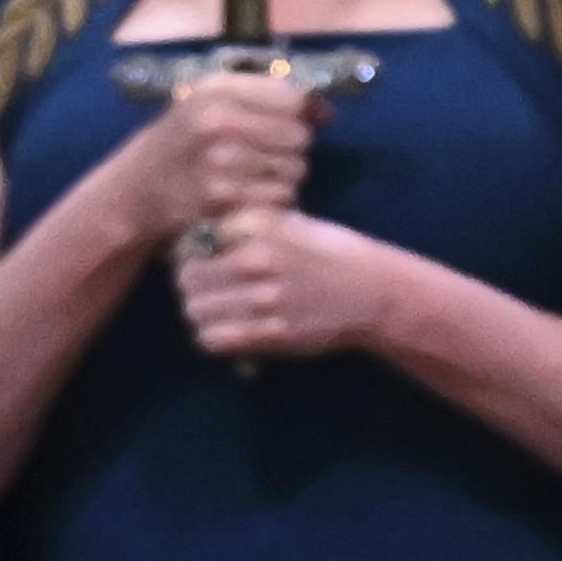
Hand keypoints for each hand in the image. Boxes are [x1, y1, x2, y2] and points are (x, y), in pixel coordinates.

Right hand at [114, 75, 321, 248]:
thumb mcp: (214, 103)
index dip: (301, 114)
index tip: (288, 124)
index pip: (294, 99)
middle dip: (291, 149)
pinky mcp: (219, 201)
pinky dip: (272, 203)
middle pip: (299, 138)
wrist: (134, 190)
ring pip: (294, 171)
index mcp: (217, 91)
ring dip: (284, 179)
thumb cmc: (184, 141)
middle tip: (265, 155)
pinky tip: (249, 198)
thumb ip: (269, 98)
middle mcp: (216, 123)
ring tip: (254, 177)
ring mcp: (217, 163)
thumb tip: (325, 111)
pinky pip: (278, 200)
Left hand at [172, 208, 397, 363]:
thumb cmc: (331, 253)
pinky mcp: (270, 333)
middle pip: (188, 277)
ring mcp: (263, 299)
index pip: (194, 241)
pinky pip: (214, 338)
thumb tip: (197, 238)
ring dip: (199, 313)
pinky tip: (226, 330)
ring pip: (195, 310)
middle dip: (190, 284)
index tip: (199, 259)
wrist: (372, 291)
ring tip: (213, 311)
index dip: (190, 252)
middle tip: (202, 289)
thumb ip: (246, 226)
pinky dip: (213, 336)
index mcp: (260, 227)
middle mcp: (258, 260)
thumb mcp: (291, 222)